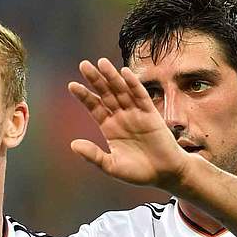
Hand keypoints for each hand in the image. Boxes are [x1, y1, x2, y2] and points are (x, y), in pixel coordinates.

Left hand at [68, 58, 190, 189]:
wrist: (164, 174)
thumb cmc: (138, 172)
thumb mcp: (111, 166)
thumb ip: (93, 155)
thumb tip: (73, 144)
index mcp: (109, 127)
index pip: (94, 107)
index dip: (84, 96)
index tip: (72, 85)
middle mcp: (121, 116)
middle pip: (105, 94)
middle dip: (95, 80)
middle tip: (83, 64)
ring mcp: (136, 113)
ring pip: (121, 91)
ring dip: (112, 77)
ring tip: (101, 62)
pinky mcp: (151, 114)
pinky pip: (141, 96)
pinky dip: (133, 84)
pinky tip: (125, 73)